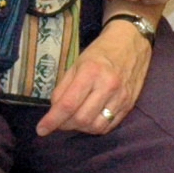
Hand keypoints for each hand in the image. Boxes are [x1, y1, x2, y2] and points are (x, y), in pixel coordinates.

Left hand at [35, 23, 151, 136]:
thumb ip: (63, 88)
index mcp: (91, 72)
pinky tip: (90, 119)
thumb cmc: (100, 52)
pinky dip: (95, 127)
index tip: (41, 129)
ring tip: (75, 119)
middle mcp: (108, 86)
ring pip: (96, 127)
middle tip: (60, 120)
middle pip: (82, 119)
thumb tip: (54, 111)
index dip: (52, 120)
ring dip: (81, 128)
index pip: (68, 104)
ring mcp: (121, 97)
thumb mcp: (76, 64)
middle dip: (65, 124)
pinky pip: (109, 126)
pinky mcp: (130, 104)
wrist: (132, 43)